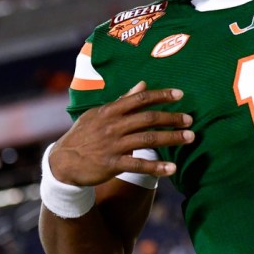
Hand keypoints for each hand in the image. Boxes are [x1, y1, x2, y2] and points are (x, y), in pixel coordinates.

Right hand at [49, 81, 193, 185]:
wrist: (62, 162)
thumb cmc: (84, 134)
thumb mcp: (99, 113)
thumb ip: (123, 100)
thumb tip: (142, 84)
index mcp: (110, 111)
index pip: (139, 99)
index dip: (161, 95)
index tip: (180, 95)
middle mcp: (113, 126)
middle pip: (148, 119)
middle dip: (172, 118)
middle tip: (190, 120)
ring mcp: (112, 145)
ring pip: (147, 140)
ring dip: (171, 138)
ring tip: (190, 138)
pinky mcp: (112, 165)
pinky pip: (138, 166)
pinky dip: (156, 167)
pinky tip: (172, 169)